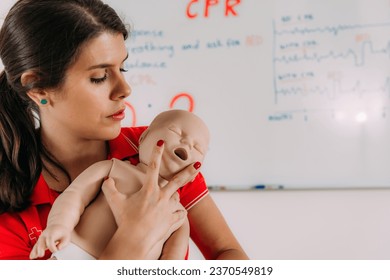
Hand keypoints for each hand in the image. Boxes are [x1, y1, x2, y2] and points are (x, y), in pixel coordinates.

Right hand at [29, 224, 70, 258]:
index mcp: (52, 233)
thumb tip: (58, 248)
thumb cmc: (63, 233)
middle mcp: (45, 235)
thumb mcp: (66, 236)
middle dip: (40, 249)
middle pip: (41, 242)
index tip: (56, 251)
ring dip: (35, 251)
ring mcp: (41, 238)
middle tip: (41, 255)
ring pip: (37, 245)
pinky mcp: (39, 242)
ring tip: (33, 257)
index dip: (52, 246)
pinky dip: (33, 251)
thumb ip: (63, 243)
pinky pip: (35, 247)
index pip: (50, 240)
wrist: (57, 226)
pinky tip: (32, 257)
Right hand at [101, 140, 200, 258]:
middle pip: (178, 180)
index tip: (162, 141)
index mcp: (149, 189)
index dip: (156, 153)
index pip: (153, 166)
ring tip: (173, 196)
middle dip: (189, 170)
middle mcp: (162, 197)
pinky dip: (179, 213)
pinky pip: (180, 214)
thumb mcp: (115, 202)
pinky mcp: (172, 220)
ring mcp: (168, 209)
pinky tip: (179, 213)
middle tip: (198, 163)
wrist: (134, 240)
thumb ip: (109, 188)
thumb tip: (106, 179)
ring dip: (175, 195)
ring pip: (177, 197)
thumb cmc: (124, 220)